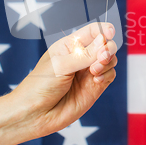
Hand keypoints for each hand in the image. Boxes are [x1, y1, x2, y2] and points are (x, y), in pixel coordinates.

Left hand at [9, 22, 117, 138]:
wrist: (35, 114)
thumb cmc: (39, 86)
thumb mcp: (60, 66)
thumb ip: (84, 55)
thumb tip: (103, 40)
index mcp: (69, 46)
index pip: (91, 31)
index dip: (103, 29)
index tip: (110, 32)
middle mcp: (81, 57)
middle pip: (105, 45)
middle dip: (108, 48)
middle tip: (102, 57)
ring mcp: (88, 72)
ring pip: (110, 60)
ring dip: (107, 62)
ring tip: (94, 71)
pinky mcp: (94, 87)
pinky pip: (110, 75)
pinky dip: (107, 75)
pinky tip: (96, 80)